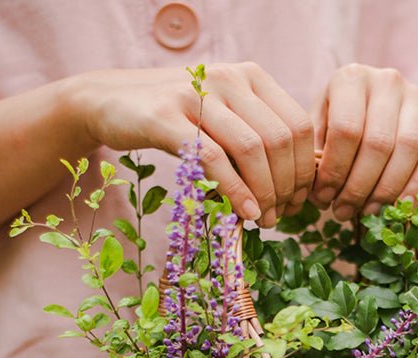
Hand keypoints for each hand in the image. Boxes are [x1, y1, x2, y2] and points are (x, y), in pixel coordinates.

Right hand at [71, 62, 314, 226]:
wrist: (111, 103)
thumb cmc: (177, 121)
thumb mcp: (224, 121)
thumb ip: (256, 141)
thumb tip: (294, 190)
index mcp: (251, 77)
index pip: (298, 126)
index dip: (305, 170)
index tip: (298, 201)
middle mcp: (229, 79)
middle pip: (280, 140)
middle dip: (288, 186)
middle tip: (281, 216)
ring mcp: (197, 94)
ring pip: (252, 149)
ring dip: (265, 193)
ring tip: (264, 219)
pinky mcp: (167, 117)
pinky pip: (214, 159)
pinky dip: (236, 191)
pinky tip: (245, 213)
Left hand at [309, 65, 417, 220]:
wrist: (376, 106)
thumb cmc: (340, 123)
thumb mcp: (320, 129)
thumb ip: (317, 156)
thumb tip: (319, 194)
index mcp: (351, 79)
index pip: (346, 130)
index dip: (335, 171)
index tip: (324, 198)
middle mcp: (387, 81)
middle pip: (378, 143)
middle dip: (359, 186)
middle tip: (344, 211)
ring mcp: (417, 96)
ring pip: (408, 150)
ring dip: (387, 190)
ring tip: (368, 212)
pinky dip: (417, 185)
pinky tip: (399, 205)